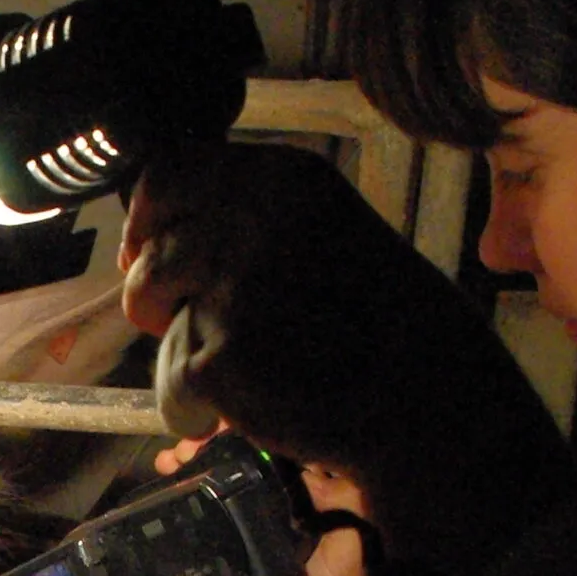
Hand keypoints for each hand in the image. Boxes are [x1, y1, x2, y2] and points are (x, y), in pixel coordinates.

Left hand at [119, 141, 576, 575]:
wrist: (430, 402)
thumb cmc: (381, 323)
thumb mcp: (326, 232)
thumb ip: (248, 220)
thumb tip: (153, 235)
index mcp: (285, 179)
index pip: (169, 173)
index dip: (148, 217)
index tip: (147, 246)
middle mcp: (254, 222)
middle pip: (152, 252)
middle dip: (158, 293)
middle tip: (191, 321)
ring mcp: (234, 290)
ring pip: (154, 311)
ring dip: (183, 340)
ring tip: (248, 360)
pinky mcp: (219, 358)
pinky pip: (174, 379)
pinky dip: (200, 400)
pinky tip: (259, 399)